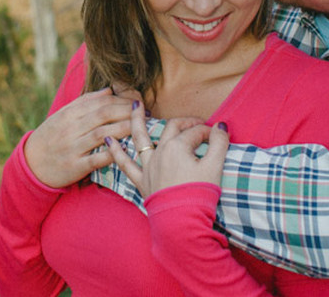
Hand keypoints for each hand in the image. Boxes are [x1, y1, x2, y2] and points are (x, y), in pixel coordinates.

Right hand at [24, 87, 135, 187]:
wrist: (32, 163)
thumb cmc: (52, 137)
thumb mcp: (63, 115)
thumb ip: (86, 102)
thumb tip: (109, 91)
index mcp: (69, 113)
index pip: (101, 102)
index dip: (122, 100)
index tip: (137, 101)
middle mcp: (71, 128)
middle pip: (104, 115)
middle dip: (127, 112)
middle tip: (145, 113)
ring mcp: (73, 147)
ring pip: (102, 134)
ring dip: (124, 129)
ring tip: (141, 128)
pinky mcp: (75, 167)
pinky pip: (96, 159)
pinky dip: (111, 154)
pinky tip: (125, 150)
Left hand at [106, 101, 229, 197]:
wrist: (181, 224)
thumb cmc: (199, 195)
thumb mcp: (214, 167)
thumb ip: (219, 143)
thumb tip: (221, 126)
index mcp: (178, 147)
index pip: (195, 132)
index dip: (209, 132)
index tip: (218, 136)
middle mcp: (160, 152)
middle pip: (172, 128)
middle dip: (185, 122)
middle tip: (196, 123)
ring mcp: (148, 166)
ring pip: (140, 138)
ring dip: (136, 119)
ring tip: (134, 105)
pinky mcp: (141, 181)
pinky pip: (125, 164)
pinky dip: (115, 151)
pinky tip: (108, 139)